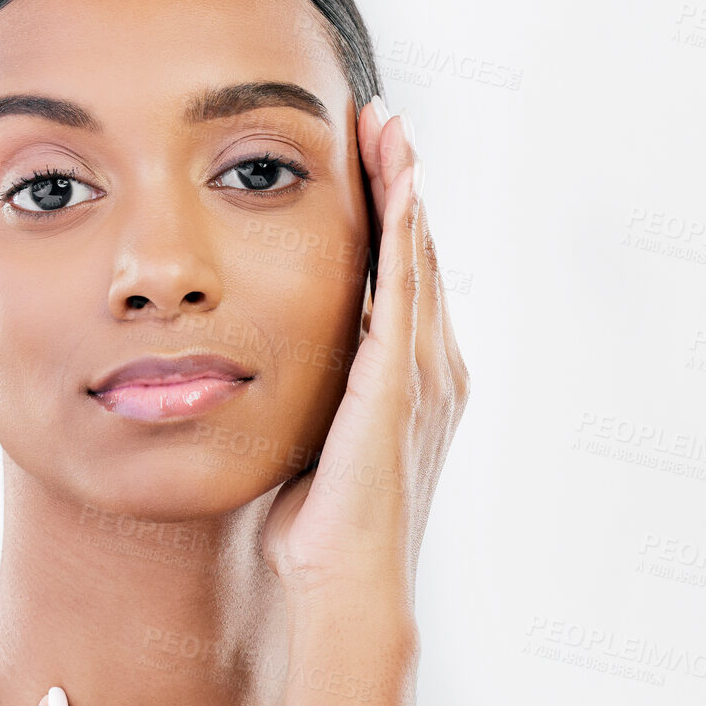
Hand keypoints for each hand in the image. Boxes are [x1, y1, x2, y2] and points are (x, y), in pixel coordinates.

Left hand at [259, 103, 468, 604]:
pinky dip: (404, 229)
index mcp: (412, 384)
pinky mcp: (403, 380)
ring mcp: (426, 373)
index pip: (402, 283)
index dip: (390, 222)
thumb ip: (310, 404)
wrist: (345, 583)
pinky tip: (397, 182)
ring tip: (389, 127)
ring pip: (419, 257)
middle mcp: (434, 369)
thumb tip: (272, 382)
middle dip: (401, 185)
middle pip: (420, 255)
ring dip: (404, 187)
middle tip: (384, 122)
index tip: (370, 167)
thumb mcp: (314, 447)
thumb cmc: (320, 531)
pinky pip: (406, 287)